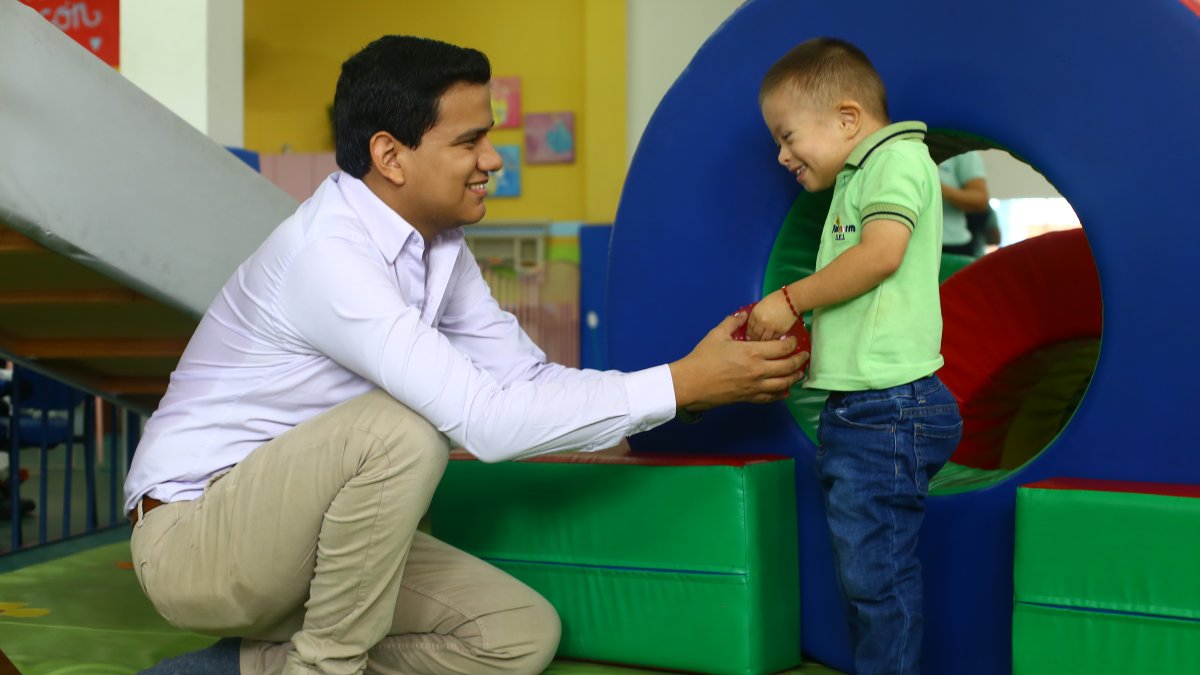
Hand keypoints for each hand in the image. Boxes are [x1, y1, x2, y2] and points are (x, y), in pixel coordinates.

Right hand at [670, 312, 808, 410]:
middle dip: (800, 360)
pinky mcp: (750, 398)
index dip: (793, 343)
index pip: (783, 348)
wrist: (692, 383)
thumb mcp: (717, 334)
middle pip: (788, 366)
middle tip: (804, 355)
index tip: (794, 340)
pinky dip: (781, 393)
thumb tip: (743, 315)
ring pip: (784, 383)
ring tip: (799, 372)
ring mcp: (756, 386)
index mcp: (753, 353)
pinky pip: (771, 397)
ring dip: (794, 377)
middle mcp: (759, 371)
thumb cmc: (703, 357)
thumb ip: (733, 322)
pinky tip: (785, 390)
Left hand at [746, 288, 798, 340]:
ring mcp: (771, 328)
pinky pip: (774, 340)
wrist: (791, 300)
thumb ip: (756, 314)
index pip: (749, 327)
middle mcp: (761, 322)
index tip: (749, 337)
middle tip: (754, 343)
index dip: (749, 333)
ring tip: (763, 345)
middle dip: (754, 340)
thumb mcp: (761, 304)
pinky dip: (772, 342)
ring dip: (762, 342)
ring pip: (764, 340)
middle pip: (755, 335)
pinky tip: (771, 343)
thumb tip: (754, 324)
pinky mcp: (780, 332)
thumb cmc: (776, 299)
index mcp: (755, 314)